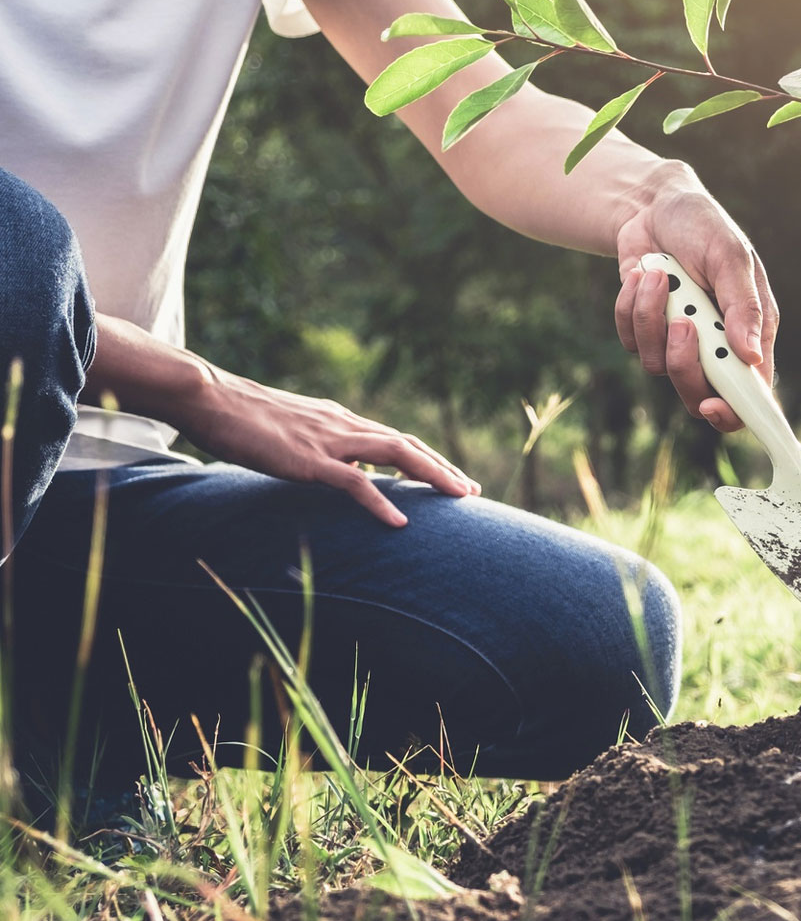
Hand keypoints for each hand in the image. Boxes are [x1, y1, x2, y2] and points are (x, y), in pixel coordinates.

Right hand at [174, 369, 478, 527]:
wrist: (207, 397)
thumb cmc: (240, 417)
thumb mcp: (290, 431)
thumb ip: (318, 446)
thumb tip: (338, 468)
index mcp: (339, 420)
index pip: (396, 440)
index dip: (428, 459)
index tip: (453, 479)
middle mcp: (343, 426)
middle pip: (408, 445)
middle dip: (444, 469)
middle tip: (472, 492)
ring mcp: (328, 441)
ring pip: (396, 454)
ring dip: (433, 476)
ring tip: (460, 498)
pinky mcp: (308, 460)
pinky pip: (353, 482)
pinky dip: (380, 502)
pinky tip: (399, 524)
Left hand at [611, 161, 776, 433]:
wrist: (653, 206)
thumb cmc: (704, 226)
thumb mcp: (730, 257)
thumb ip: (743, 306)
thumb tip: (753, 357)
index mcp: (751, 333)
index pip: (751, 394)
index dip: (734, 412)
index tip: (712, 405)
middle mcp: (717, 345)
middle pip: (697, 392)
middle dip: (683, 363)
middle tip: (682, 323)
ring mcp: (679, 341)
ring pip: (657, 365)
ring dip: (652, 317)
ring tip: (658, 276)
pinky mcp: (645, 330)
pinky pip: (631, 341)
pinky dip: (631, 307)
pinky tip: (642, 275)